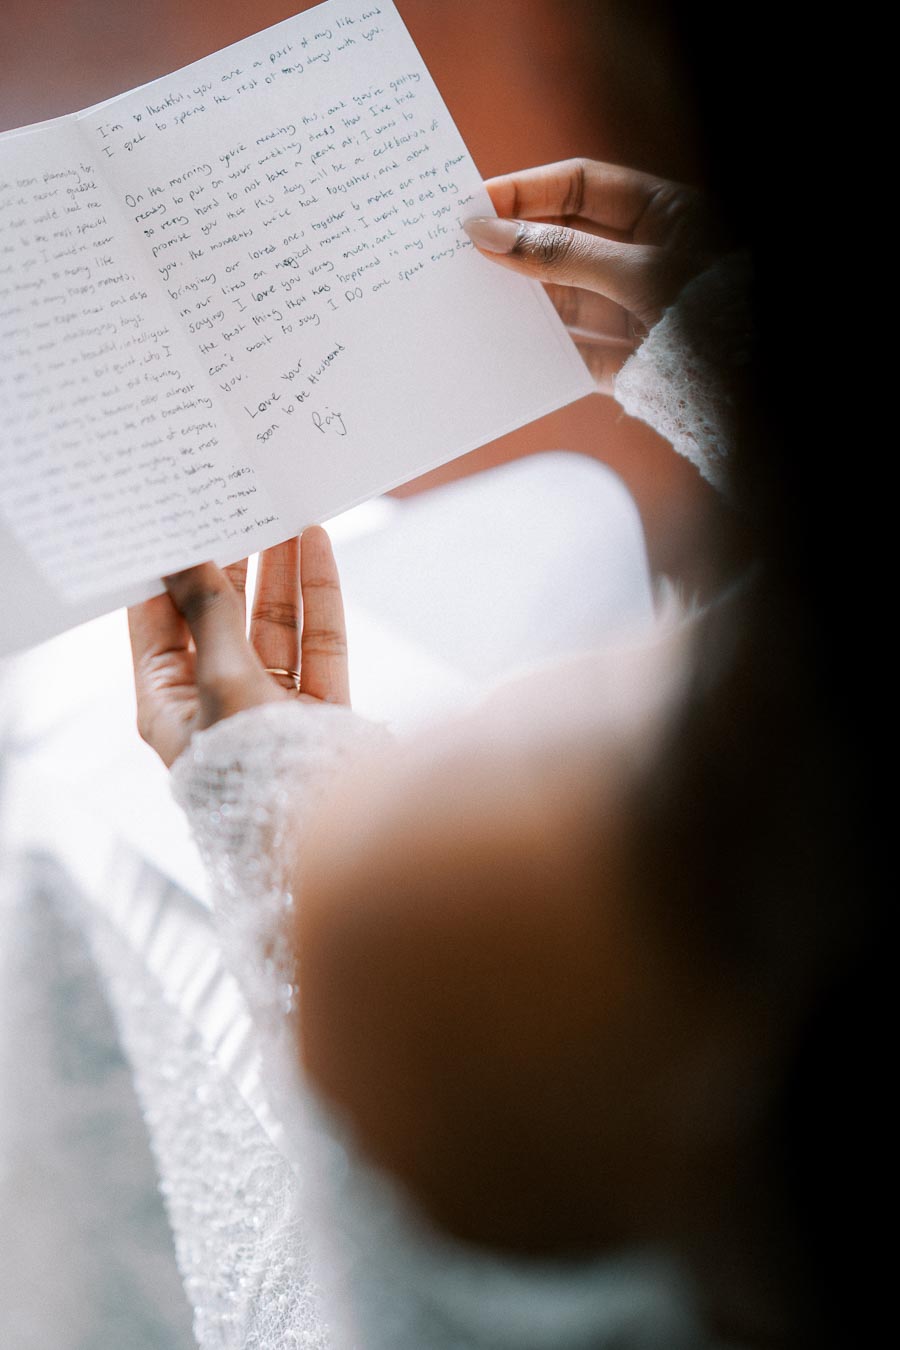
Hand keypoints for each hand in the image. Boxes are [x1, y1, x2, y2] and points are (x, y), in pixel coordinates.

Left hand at [128, 527, 348, 767]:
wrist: (318, 831)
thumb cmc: (250, 767)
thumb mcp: (218, 678)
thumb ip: (210, 613)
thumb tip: (188, 556)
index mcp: (170, 704)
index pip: (158, 624)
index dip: (165, 572)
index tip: (173, 519)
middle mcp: (218, 701)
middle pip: (220, 617)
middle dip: (229, 563)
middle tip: (233, 506)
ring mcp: (273, 702)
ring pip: (274, 622)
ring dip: (277, 570)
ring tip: (281, 513)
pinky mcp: (320, 705)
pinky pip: (318, 638)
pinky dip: (318, 593)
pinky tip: (317, 547)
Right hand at [464, 158, 716, 392]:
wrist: (757, 390)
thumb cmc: (717, 308)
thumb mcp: (639, 271)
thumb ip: (562, 254)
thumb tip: (489, 235)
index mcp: (663, 215)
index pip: (580, 187)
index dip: (526, 191)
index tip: (473, 203)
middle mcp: (647, 259)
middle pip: (565, 241)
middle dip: (514, 245)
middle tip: (456, 250)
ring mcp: (636, 312)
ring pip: (565, 298)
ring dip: (521, 299)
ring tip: (469, 299)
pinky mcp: (629, 364)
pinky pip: (575, 352)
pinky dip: (541, 351)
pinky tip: (503, 345)